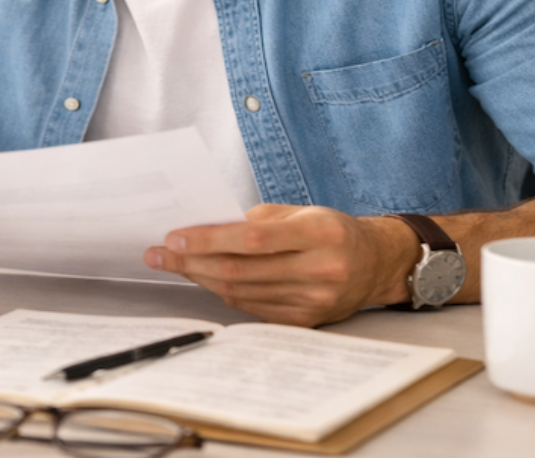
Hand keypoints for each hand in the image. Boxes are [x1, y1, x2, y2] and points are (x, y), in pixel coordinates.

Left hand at [144, 204, 415, 325]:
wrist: (376, 264)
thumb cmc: (331, 229)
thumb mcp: (301, 211)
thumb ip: (256, 219)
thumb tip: (205, 228)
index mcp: (319, 234)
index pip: (252, 239)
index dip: (208, 239)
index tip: (173, 238)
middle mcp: (319, 270)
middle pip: (241, 270)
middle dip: (192, 262)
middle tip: (158, 255)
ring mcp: (314, 301)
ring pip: (242, 293)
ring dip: (202, 278)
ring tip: (174, 265)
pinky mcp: (306, 321)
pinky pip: (253, 308)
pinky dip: (225, 293)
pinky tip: (206, 279)